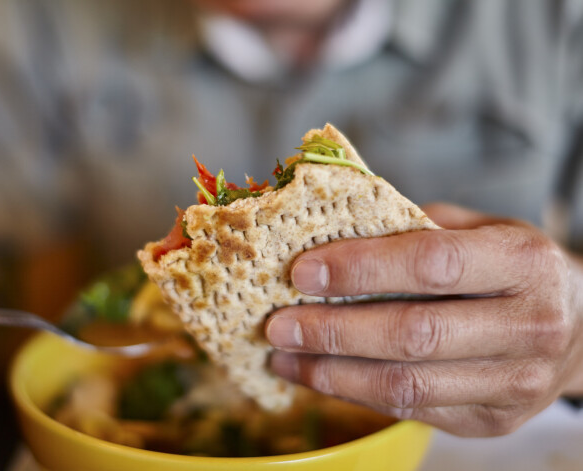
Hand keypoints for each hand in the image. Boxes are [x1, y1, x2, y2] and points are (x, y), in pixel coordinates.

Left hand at [265, 203, 582, 436]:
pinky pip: (411, 409)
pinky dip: (354, 393)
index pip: (432, 264)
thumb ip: (415, 228)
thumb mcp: (479, 228)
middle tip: (278, 324)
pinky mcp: (491, 421)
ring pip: (407, 383)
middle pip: (414, 334)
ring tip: (283, 357)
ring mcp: (515, 384)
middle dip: (333, 330)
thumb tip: (330, 232)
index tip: (302, 271)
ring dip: (332, 372)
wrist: (577, 329)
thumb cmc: (510, 268)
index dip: (361, 269)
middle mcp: (529, 327)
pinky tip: (317, 376)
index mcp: (524, 263)